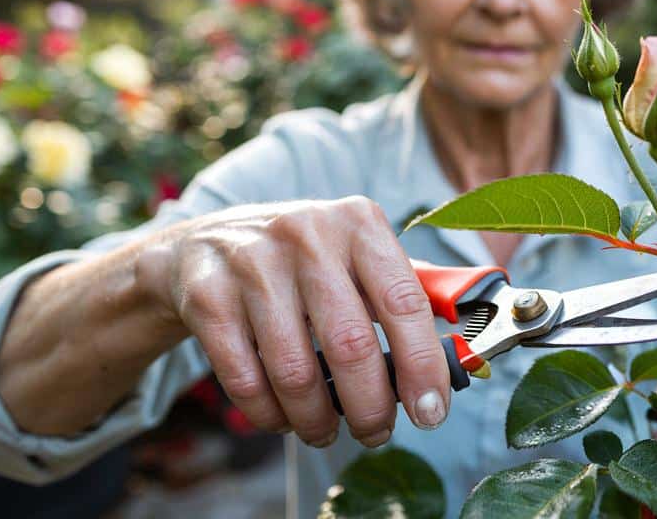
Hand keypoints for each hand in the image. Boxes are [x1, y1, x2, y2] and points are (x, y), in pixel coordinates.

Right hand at [139, 196, 449, 448]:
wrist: (204, 246)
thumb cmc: (302, 262)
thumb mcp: (355, 256)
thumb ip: (402, 298)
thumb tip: (452, 362)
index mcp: (359, 223)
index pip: (404, 303)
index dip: (423, 366)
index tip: (431, 412)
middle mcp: (307, 233)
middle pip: (351, 345)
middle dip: (370, 407)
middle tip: (376, 433)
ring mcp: (252, 262)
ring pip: (296, 371)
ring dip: (316, 419)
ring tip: (325, 430)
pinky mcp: (208, 295)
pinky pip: (246, 379)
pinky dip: (268, 414)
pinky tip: (281, 416)